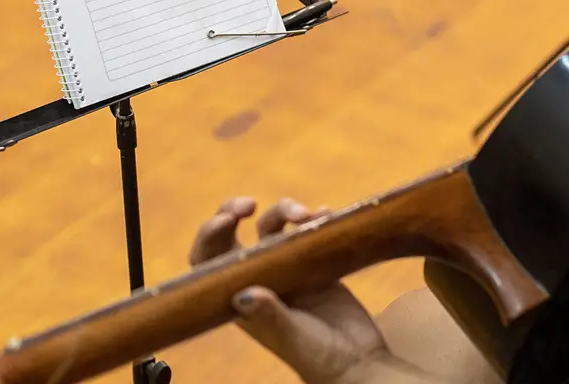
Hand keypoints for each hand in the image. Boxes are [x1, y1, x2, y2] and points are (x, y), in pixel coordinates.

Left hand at [189, 197, 394, 383]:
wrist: (360, 363)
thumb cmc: (321, 360)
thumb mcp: (293, 339)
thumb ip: (270, 317)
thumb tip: (243, 294)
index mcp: (242, 299)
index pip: (209, 261)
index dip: (210, 236)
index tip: (228, 219)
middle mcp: (260, 279)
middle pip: (234, 235)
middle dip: (235, 211)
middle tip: (251, 204)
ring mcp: (288, 269)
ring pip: (273, 226)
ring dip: (285, 212)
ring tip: (308, 214)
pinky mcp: (315, 263)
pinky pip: (309, 230)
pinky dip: (316, 216)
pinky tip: (327, 215)